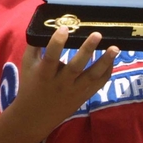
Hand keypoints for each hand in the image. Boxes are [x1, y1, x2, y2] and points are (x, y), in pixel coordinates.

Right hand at [11, 26, 116, 142]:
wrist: (34, 116)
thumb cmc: (30, 85)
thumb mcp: (27, 65)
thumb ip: (35, 46)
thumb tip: (45, 26)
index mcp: (44, 74)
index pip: (51, 57)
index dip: (57, 42)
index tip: (64, 28)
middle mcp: (60, 83)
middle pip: (76, 66)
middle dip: (87, 49)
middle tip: (97, 34)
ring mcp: (74, 91)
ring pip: (92, 76)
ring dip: (105, 61)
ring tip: (115, 47)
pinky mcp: (84, 96)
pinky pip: (99, 84)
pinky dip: (107, 71)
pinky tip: (111, 60)